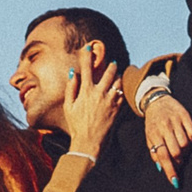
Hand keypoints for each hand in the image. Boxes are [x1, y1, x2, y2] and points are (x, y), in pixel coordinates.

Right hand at [60, 44, 123, 160]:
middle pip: (109, 72)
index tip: (88, 47)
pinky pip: (122, 94)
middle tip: (112, 62)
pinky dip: (121, 89)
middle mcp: (99, 93)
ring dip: (118, 76)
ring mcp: (110, 101)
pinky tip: (120, 89)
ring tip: (118, 75)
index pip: (87, 68)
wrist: (89, 143)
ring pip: (118, 82)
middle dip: (111, 65)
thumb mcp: (69, 106)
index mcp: (86, 91)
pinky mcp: (117, 109)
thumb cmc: (76, 126)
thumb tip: (73, 72)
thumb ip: (71, 88)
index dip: (87, 55)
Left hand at [143, 92, 191, 187]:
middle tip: (178, 161)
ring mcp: (175, 120)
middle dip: (178, 161)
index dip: (170, 170)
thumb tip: (161, 169)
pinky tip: (186, 138)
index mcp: (154, 134)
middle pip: (176, 151)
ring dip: (185, 151)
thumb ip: (154, 152)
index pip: (163, 156)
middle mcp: (164, 127)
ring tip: (181, 148)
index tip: (175, 182)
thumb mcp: (149, 137)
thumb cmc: (153, 123)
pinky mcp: (185, 115)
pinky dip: (191, 139)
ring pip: (185, 143)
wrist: (156, 100)